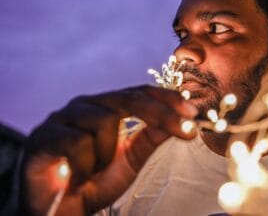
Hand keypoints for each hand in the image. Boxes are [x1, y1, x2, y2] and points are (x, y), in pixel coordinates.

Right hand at [22, 85, 197, 214]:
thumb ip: (150, 137)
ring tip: (96, 171)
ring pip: (103, 121)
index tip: (193, 112)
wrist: (58, 209)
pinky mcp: (43, 136)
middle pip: (129, 98)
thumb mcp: (130, 159)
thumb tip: (180, 118)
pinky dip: (85, 166)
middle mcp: (86, 106)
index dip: (168, 98)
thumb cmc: (94, 181)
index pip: (141, 92)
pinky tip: (78, 178)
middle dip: (161, 114)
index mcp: (105, 107)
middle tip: (186, 130)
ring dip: (107, 154)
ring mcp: (63, 118)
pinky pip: (77, 143)